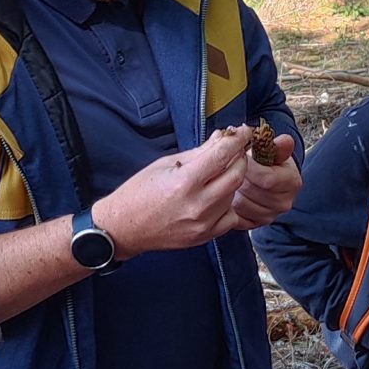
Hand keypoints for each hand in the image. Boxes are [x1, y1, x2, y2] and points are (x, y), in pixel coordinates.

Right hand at [93, 132, 252, 258]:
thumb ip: (198, 152)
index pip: (222, 155)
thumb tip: (221, 138)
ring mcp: (203, 224)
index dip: (237, 139)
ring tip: (218, 173)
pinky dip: (228, 203)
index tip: (244, 132)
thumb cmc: (139, 193)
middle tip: (234, 150)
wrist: (124, 228)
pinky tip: (215, 196)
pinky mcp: (205, 236)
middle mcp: (197, 205)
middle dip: (239, 158)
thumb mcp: (166, 164)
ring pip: (234, 194)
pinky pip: (230, 216)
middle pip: (236, 175)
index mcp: (184, 182)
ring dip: (231, 180)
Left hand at [230, 132, 301, 228]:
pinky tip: (230, 193)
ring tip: (231, 179)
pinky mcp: (255, 224)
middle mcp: (284, 203)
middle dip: (238, 177)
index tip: (241, 156)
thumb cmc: (269, 162)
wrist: (267, 180)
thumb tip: (285, 141)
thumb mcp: (275, 150)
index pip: (266, 178)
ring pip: (240, 204)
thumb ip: (278, 146)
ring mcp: (270, 216)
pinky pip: (235, 217)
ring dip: (231, 191)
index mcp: (292, 182)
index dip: (248, 165)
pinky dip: (229, 205)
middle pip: (251, 191)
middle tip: (233, 167)